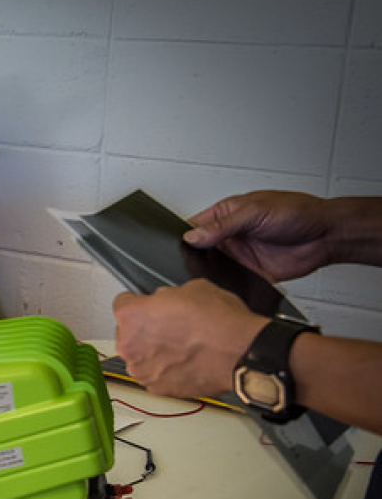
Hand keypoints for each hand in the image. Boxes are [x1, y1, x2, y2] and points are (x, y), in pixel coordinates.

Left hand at [113, 279, 265, 398]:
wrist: (241, 353)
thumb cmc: (219, 321)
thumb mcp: (192, 289)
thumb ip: (166, 296)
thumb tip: (163, 301)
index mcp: (131, 315)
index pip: (122, 303)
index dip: (138, 302)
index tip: (146, 305)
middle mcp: (128, 344)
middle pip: (127, 332)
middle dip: (144, 329)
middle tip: (169, 327)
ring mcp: (141, 369)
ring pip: (139, 356)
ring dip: (152, 351)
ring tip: (180, 346)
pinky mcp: (155, 388)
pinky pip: (153, 374)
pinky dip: (164, 370)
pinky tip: (184, 361)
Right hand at [184, 191, 333, 281]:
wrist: (326, 235)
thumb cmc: (298, 212)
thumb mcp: (255, 212)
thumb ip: (222, 226)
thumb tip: (192, 236)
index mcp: (226, 215)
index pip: (193, 226)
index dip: (182, 236)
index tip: (173, 247)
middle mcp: (230, 236)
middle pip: (199, 250)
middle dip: (191, 258)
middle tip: (186, 264)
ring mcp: (239, 256)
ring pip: (212, 268)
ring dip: (207, 273)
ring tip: (200, 277)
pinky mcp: (250, 274)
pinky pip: (231, 282)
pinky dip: (225, 286)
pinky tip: (221, 287)